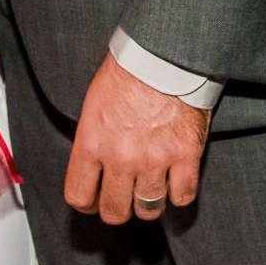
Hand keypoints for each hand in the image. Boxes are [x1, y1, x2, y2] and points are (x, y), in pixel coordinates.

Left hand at [64, 52, 209, 224]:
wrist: (164, 53)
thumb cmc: (128, 71)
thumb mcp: (94, 104)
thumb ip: (92, 140)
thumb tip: (92, 168)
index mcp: (92, 143)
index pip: (79, 196)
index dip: (87, 204)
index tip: (94, 201)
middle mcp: (121, 157)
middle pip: (114, 211)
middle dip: (117, 209)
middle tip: (123, 199)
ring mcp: (155, 159)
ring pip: (148, 210)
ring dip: (148, 203)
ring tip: (150, 190)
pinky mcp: (186, 155)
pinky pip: (183, 196)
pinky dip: (180, 194)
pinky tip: (176, 182)